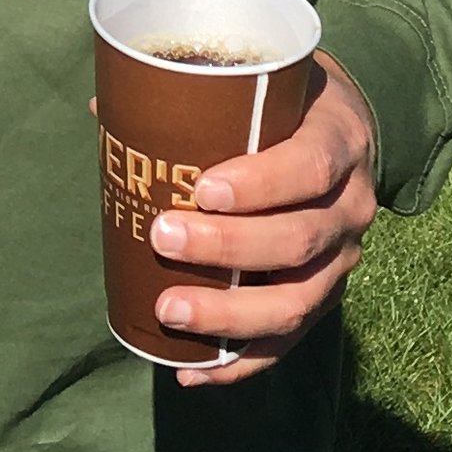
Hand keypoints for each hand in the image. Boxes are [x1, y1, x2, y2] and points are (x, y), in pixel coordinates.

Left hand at [146, 54, 379, 387]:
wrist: (347, 132)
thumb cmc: (290, 101)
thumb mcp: (268, 79)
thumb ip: (201, 93)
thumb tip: (100, 109)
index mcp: (340, 142)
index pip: (309, 168)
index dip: (260, 184)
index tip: (201, 190)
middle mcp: (351, 207)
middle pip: (298, 240)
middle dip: (228, 248)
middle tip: (162, 237)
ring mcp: (343, 261)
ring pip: (296, 302)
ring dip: (229, 314)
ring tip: (167, 310)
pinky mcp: (326, 299)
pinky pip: (288, 342)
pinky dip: (239, 364)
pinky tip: (192, 371)